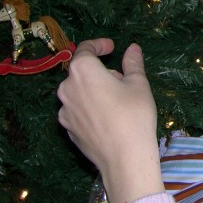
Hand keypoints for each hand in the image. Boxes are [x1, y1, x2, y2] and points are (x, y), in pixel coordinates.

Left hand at [57, 40, 163, 202]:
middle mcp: (67, 88)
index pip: (85, 49)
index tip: (112, 47)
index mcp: (83, 71)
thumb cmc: (133, 114)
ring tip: (117, 99)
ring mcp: (64, 111)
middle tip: (122, 79)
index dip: (99, 44)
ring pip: (78, 91)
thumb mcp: (138, 84)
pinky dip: (89, 106)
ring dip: (94, 88)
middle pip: (81, 71)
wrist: (124, 158)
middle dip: (100, 70)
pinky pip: (77, 109)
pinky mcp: (67, 129)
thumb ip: (132, 63)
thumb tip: (132, 48)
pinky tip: (107, 117)